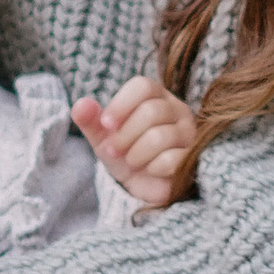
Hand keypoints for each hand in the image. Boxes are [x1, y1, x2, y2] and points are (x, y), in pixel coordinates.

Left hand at [74, 74, 199, 208]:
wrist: (142, 187)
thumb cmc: (125, 154)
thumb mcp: (104, 138)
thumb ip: (91, 121)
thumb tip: (80, 105)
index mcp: (156, 97)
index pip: (143, 86)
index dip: (121, 104)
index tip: (106, 124)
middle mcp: (177, 110)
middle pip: (151, 111)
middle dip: (124, 135)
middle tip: (115, 149)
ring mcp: (189, 133)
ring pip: (159, 137)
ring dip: (136, 154)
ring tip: (132, 161)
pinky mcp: (194, 157)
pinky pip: (171, 160)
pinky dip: (152, 168)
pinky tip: (151, 170)